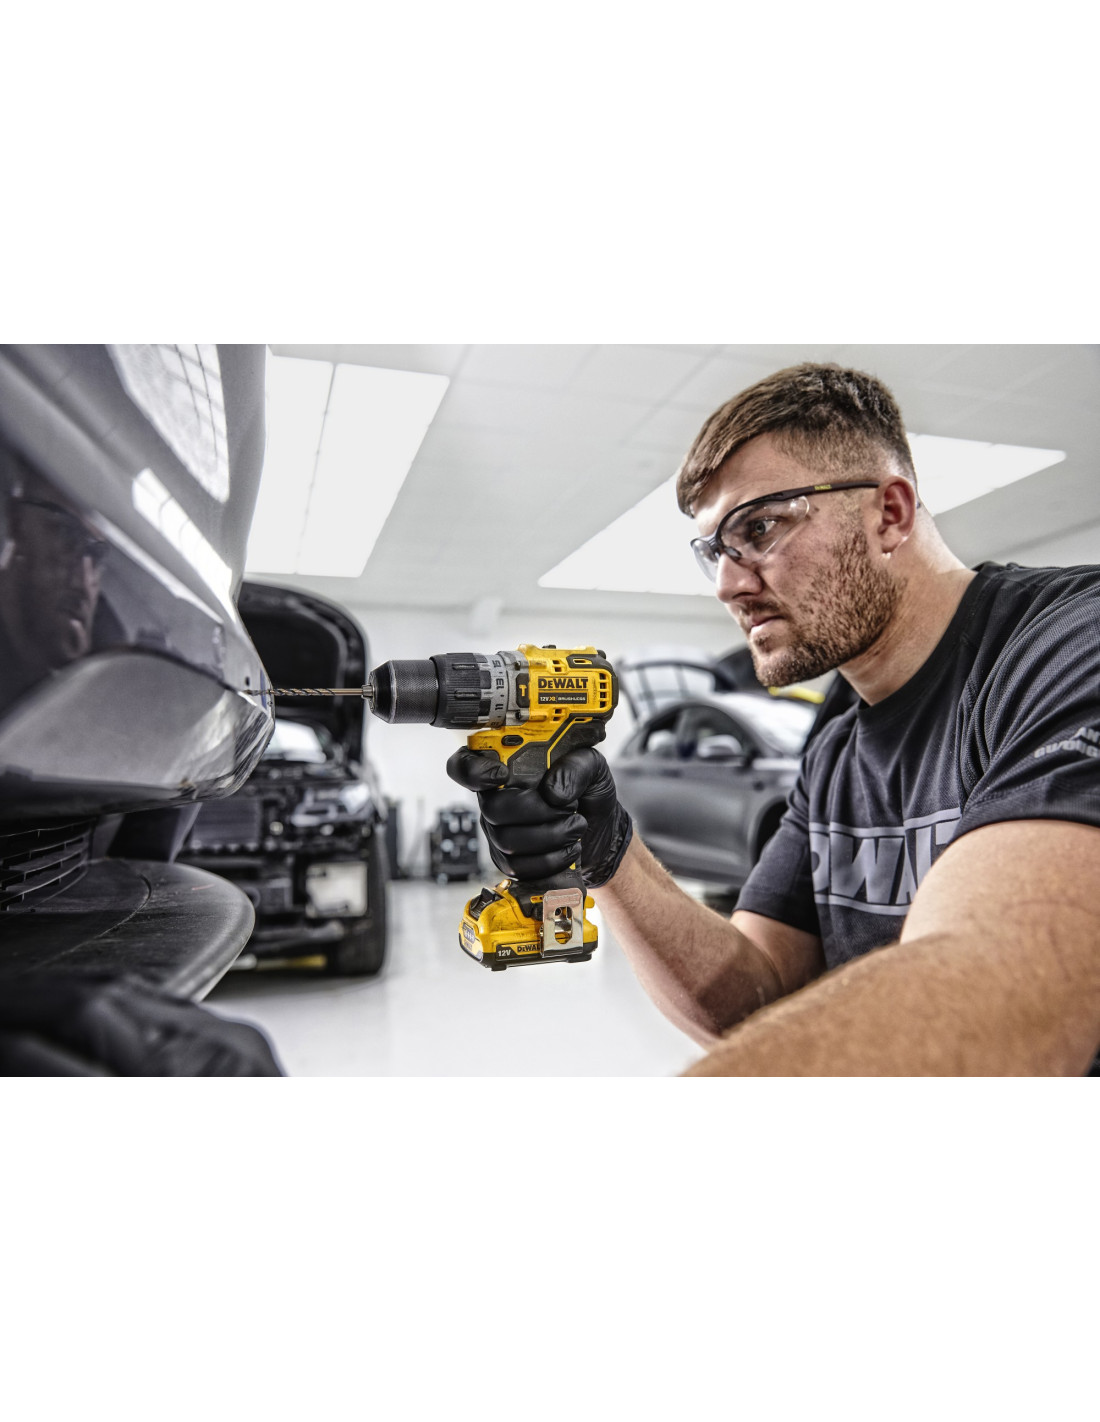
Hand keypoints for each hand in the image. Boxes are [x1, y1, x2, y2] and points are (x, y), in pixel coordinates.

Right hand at [446, 745, 632, 887]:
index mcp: (507, 766)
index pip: (466, 764)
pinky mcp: (509, 860)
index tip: (501, 774)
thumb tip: (552, 792)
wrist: (603, 830)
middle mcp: (495, 798)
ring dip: (550, 837)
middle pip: (491, 808)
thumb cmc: (589, 792)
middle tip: (567, 808)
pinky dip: (550, 860)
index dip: (474, 770)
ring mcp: (498, 831)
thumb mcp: (592, 767)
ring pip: (506, 840)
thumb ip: (575, 768)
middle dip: (536, 811)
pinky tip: (569, 849)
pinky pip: (518, 867)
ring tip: (575, 828)